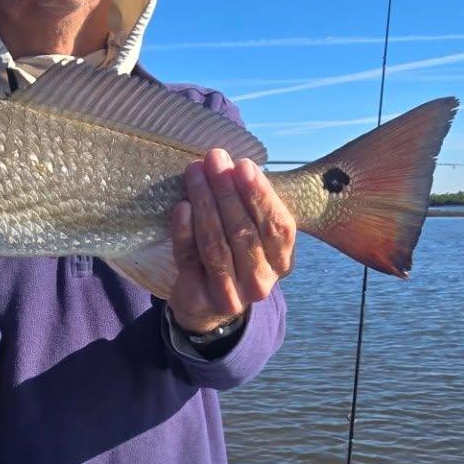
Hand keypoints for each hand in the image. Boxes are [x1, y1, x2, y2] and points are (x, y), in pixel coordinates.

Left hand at [168, 148, 295, 332]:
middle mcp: (261, 280)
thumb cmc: (233, 255)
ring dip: (204, 203)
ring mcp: (232, 293)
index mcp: (281, 260)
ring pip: (216, 244)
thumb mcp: (251, 234)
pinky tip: (181, 207)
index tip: (244, 165)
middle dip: (227, 191)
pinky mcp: (201, 296)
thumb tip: (230, 163)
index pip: (277, 226)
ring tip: (195, 173)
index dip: (261, 195)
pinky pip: (190, 258)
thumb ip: (249, 205)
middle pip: (244, 232)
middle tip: (214, 159)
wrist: (207, 304)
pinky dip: (184, 231)